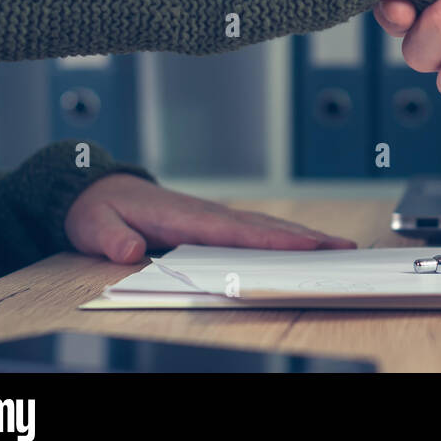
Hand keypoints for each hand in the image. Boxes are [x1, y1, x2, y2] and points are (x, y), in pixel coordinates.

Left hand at [64, 173, 355, 262]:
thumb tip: (127, 251)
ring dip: (304, 236)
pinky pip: (256, 229)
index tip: (307, 245)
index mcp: (185, 217)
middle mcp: (208, 213)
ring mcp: (214, 216)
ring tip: (338, 247)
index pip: (237, 230)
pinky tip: (305, 244)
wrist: (98, 190)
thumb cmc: (99, 210)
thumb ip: (113, 238)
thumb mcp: (95, 225)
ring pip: (266, 226)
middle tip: (344, 248)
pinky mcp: (215, 222)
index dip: (273, 238)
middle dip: (307, 238)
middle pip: (265, 227)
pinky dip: (285, 235)